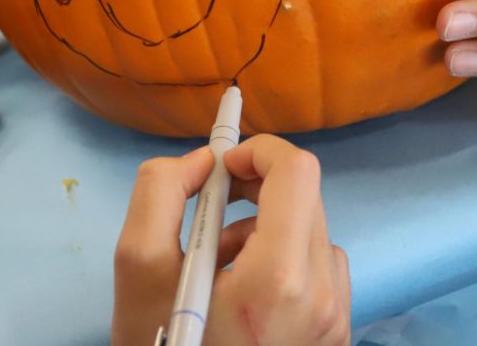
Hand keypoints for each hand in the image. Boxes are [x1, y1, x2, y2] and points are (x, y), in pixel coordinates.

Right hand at [112, 135, 349, 345]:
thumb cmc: (162, 345)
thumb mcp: (137, 265)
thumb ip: (161, 191)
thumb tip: (204, 161)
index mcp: (279, 277)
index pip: (296, 172)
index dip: (258, 151)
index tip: (223, 165)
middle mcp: (323, 296)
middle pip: (306, 200)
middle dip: (256, 193)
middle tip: (211, 215)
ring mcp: (337, 321)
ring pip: (313, 236)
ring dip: (266, 234)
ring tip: (219, 270)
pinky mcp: (339, 337)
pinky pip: (321, 273)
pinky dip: (285, 267)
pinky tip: (246, 298)